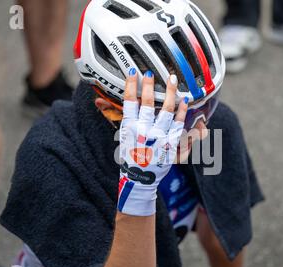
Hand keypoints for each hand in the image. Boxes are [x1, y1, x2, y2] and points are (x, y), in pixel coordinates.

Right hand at [117, 69, 187, 215]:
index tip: (133, 72)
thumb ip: (116, 116)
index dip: (130, 86)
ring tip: (172, 79)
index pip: (128, 102)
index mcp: (129, 128)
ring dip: (170, 93)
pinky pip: (178, 124)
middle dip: (149, 86)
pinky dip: (182, 111)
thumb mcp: (122, 136)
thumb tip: (97, 100)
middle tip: (151, 72)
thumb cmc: (130, 155)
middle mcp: (143, 131)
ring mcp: (158, 137)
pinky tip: (184, 100)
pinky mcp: (170, 144)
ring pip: (165, 110)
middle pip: (146, 103)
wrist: (140, 179)